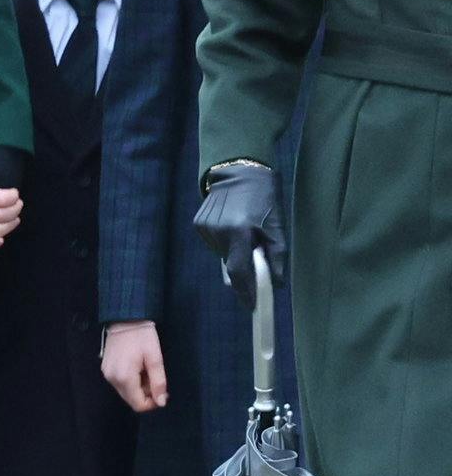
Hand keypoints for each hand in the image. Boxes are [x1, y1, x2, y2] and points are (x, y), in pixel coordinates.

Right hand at [101, 321, 167, 412]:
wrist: (125, 318)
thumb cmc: (142, 335)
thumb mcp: (155, 358)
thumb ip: (158, 382)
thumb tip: (161, 402)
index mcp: (124, 377)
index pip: (138, 405)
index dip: (153, 403)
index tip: (162, 391)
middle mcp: (112, 379)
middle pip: (131, 400)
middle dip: (146, 394)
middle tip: (155, 377)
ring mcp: (107, 374)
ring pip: (126, 392)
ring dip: (139, 387)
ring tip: (146, 370)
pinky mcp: (106, 369)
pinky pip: (120, 383)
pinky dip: (131, 380)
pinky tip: (137, 367)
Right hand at [193, 161, 285, 310]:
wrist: (239, 170)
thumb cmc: (264, 198)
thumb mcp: (276, 226)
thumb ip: (276, 256)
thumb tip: (275, 283)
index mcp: (239, 231)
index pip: (238, 272)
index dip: (245, 291)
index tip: (252, 305)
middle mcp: (217, 232)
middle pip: (230, 266)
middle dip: (243, 272)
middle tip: (255, 267)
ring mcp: (205, 228)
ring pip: (221, 255)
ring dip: (234, 255)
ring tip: (245, 237)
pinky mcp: (198, 224)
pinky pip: (214, 244)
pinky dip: (225, 244)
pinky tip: (232, 228)